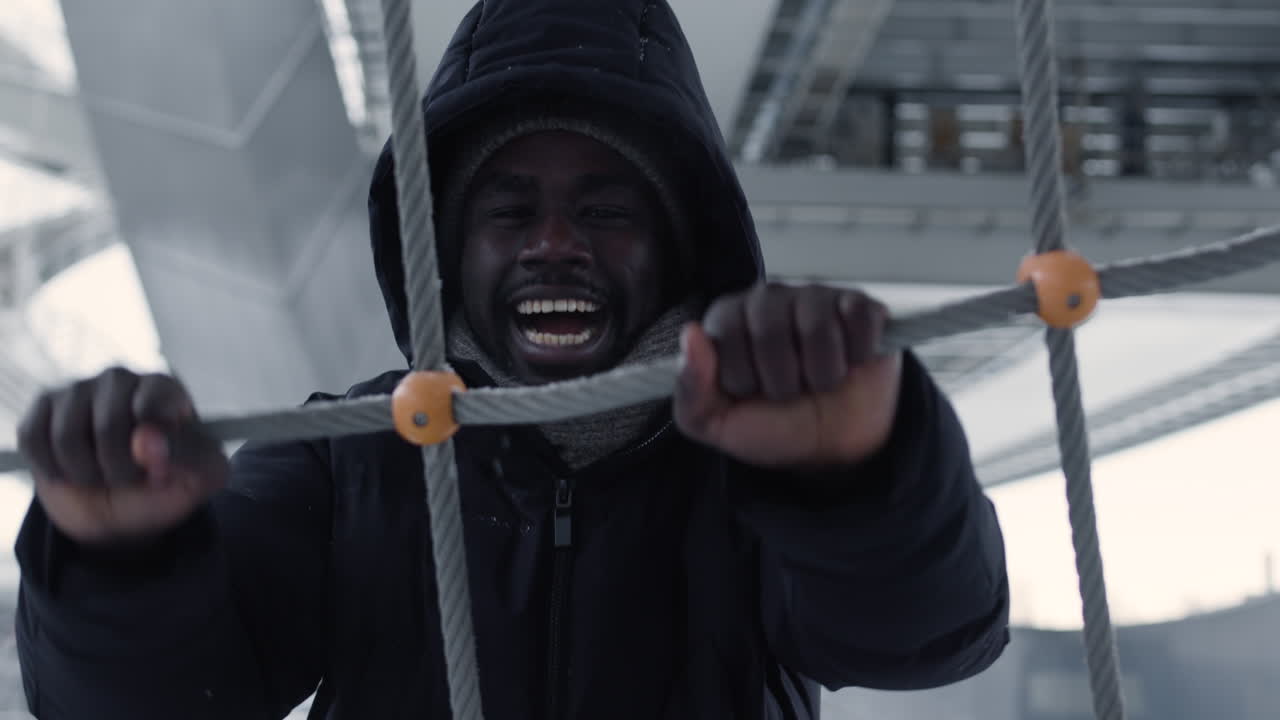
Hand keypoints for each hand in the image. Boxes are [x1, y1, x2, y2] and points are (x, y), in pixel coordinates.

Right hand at [17, 368, 227, 544]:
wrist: (124, 512)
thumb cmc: (168, 485)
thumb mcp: (202, 477)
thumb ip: (190, 454)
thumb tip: (146, 439)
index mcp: (164, 388)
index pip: (153, 404)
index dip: (154, 448)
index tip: (162, 470)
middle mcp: (120, 379)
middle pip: (108, 426)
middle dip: (120, 469)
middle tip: (132, 477)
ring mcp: (78, 390)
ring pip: (67, 436)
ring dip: (87, 473)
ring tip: (103, 474)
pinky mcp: (42, 409)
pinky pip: (34, 439)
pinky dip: (54, 469)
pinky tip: (72, 470)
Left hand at [674, 283, 901, 468]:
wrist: (833, 449)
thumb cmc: (773, 427)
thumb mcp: (717, 424)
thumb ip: (691, 388)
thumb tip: (691, 334)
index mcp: (727, 320)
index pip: (727, 336)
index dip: (744, 378)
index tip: (753, 393)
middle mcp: (767, 299)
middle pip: (770, 332)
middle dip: (783, 382)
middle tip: (790, 391)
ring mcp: (815, 298)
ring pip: (817, 329)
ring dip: (823, 375)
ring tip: (821, 382)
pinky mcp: (858, 305)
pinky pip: (859, 319)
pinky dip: (858, 355)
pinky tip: (851, 363)